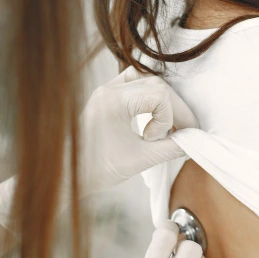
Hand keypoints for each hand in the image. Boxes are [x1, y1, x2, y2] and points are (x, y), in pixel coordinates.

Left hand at [0, 68, 196, 231]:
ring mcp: (106, 92)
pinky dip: (148, 98)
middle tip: (184, 132)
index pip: (159, 94)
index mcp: (113, 99)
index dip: (173, 117)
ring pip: (146, 81)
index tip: (166, 140)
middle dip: (174, 108)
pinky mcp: (105, 99)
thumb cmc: (96, 169)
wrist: (66, 176)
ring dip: (163, 101)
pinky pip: (133, 86)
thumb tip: (192, 142)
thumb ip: (170, 148)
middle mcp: (109, 90)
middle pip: (156, 84)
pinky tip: (152, 118)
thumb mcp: (139, 160)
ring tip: (168, 126)